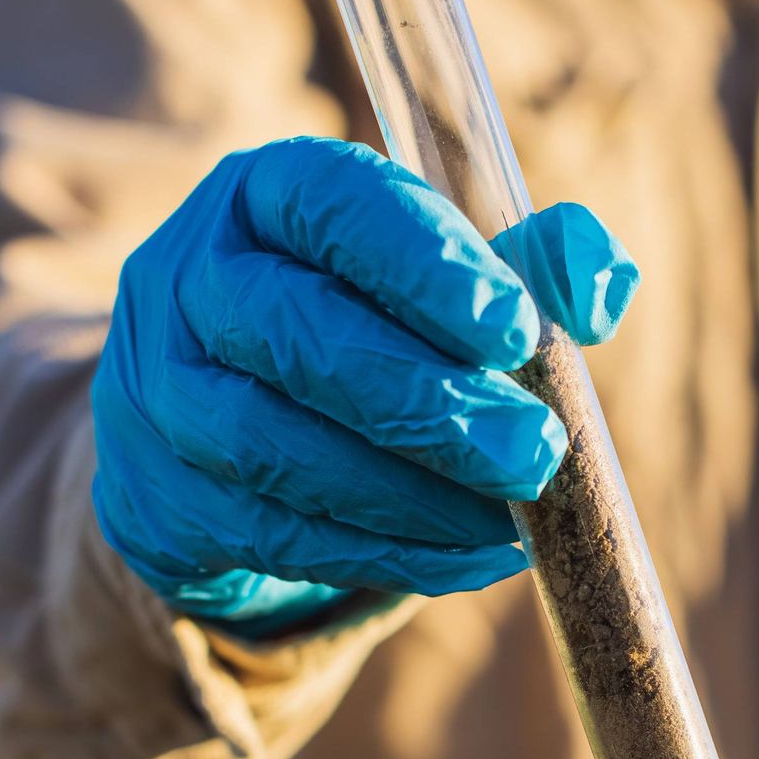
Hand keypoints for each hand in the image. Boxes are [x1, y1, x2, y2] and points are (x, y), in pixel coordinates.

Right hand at [91, 137, 638, 633]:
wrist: (226, 436)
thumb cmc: (357, 336)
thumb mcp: (436, 285)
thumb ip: (524, 271)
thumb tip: (604, 281)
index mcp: (264, 199)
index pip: (334, 203)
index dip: (425, 265)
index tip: (517, 329)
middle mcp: (186, 281)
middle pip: (298, 336)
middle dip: (432, 404)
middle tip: (536, 451)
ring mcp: (153, 394)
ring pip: (273, 449)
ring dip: (410, 496)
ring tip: (509, 521)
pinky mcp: (156, 497)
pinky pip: (271, 535)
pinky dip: (383, 555)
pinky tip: (466, 559)